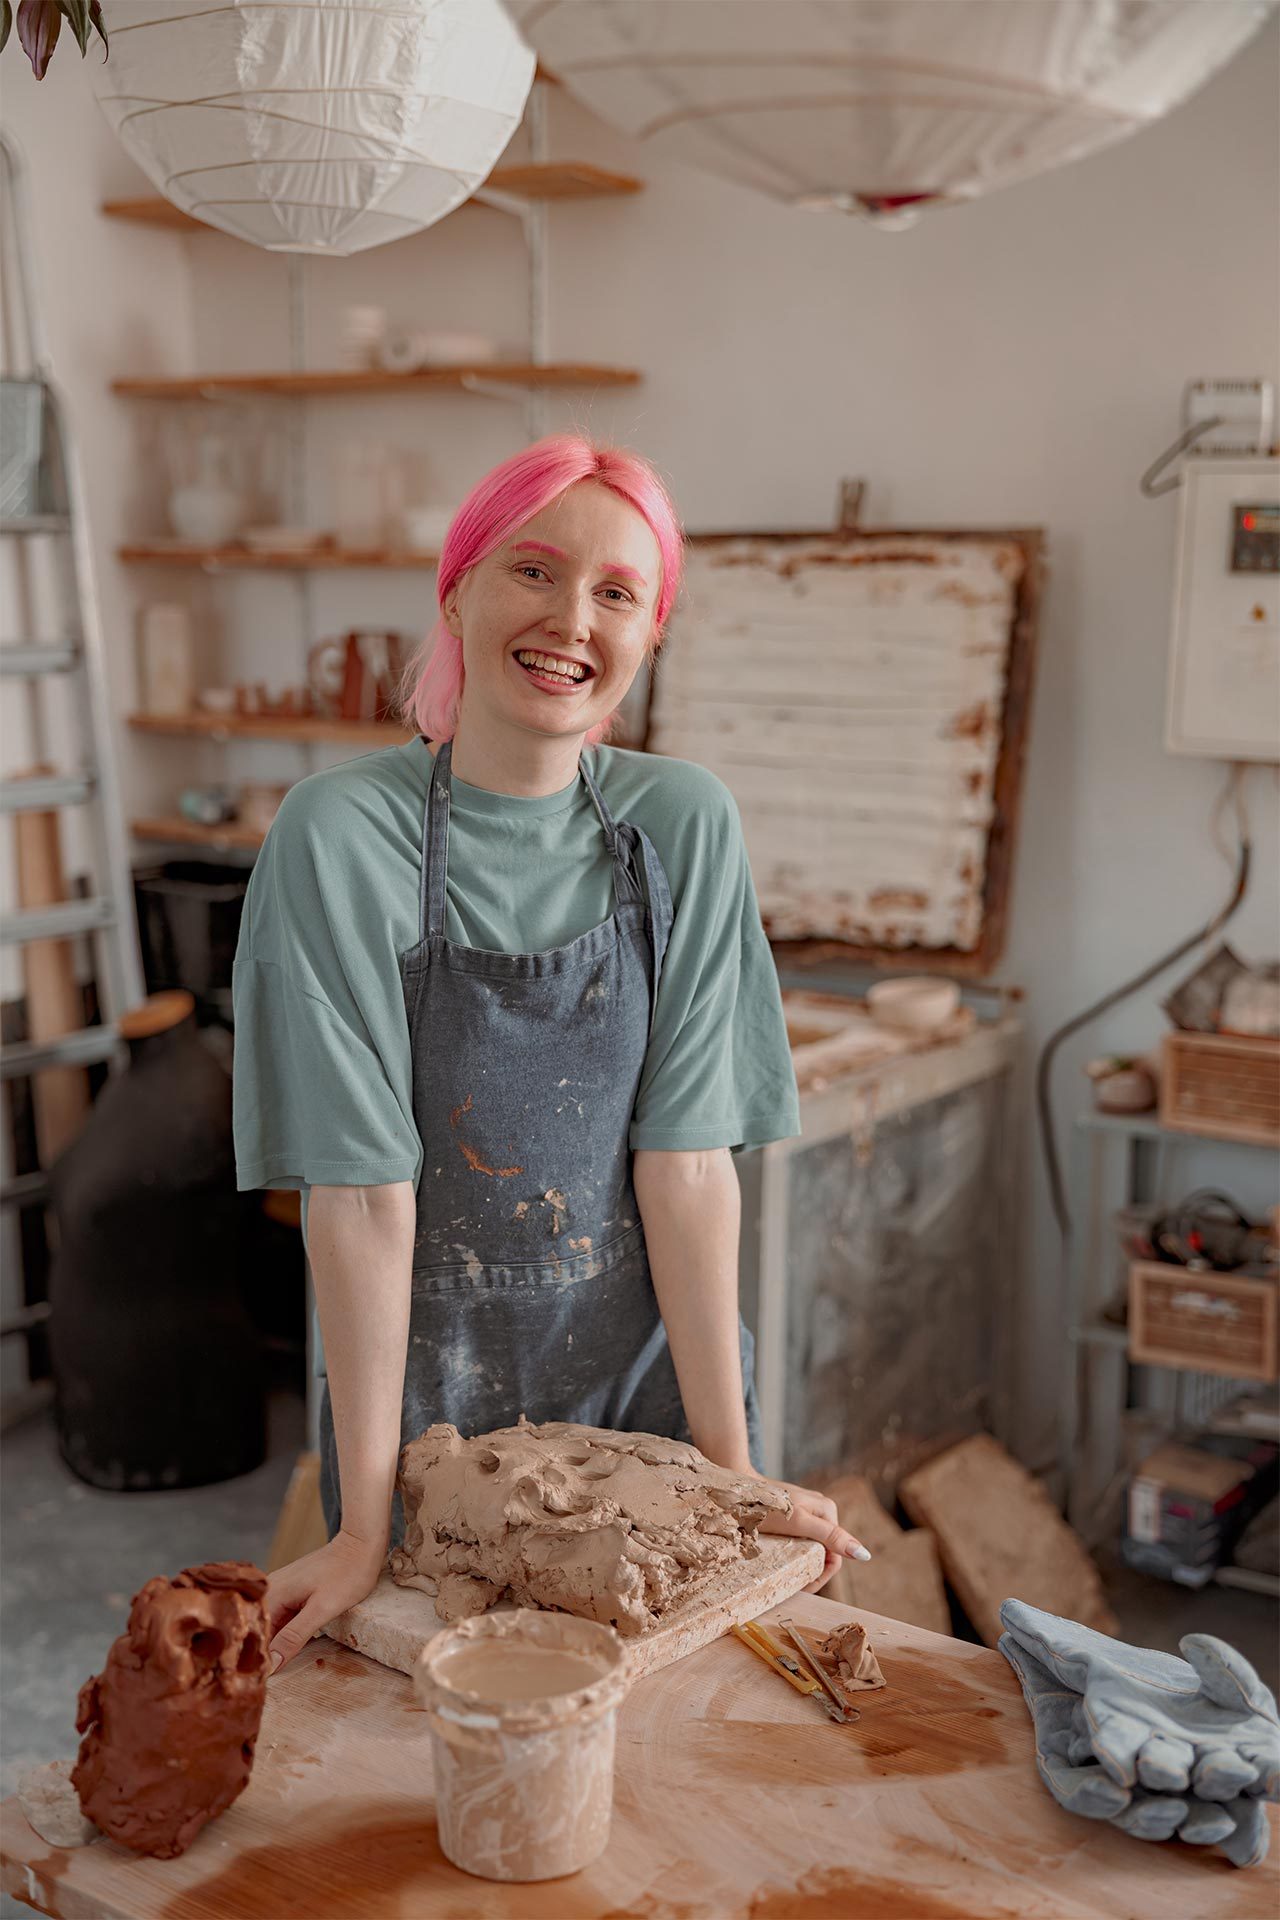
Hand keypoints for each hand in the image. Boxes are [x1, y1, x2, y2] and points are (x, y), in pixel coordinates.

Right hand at [265, 1529, 387, 1673]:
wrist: (361, 1544)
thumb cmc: (346, 1574)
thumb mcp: (322, 1610)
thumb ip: (294, 1636)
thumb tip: (271, 1664)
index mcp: (272, 1594)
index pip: (253, 1636)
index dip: (256, 1660)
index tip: (258, 1684)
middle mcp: (270, 1591)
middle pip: (259, 1631)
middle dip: (264, 1655)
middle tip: (267, 1682)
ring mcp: (280, 1590)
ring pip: (270, 1626)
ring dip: (274, 1646)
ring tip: (277, 1670)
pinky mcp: (291, 1592)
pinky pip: (281, 1618)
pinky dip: (285, 1634)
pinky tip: (290, 1648)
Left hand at [737, 1465, 870, 1593]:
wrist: (736, 1489)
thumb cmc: (766, 1505)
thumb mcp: (799, 1523)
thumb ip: (830, 1537)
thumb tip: (864, 1554)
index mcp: (828, 1512)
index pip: (836, 1556)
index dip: (821, 1576)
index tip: (801, 1589)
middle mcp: (821, 1511)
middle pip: (824, 1551)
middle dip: (810, 1570)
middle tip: (789, 1583)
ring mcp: (806, 1512)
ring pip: (812, 1546)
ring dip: (801, 1562)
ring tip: (784, 1573)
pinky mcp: (792, 1514)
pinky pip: (800, 1539)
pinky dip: (792, 1552)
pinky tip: (780, 1557)